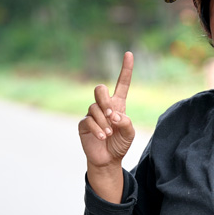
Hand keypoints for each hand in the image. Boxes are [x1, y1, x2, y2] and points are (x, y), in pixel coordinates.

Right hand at [78, 51, 135, 168]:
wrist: (108, 160)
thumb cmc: (120, 144)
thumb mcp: (129, 133)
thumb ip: (126, 122)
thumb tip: (114, 116)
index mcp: (118, 105)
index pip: (122, 83)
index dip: (126, 69)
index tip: (129, 54)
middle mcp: (104, 106)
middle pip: (100, 89)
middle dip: (104, 100)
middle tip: (111, 115)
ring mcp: (92, 114)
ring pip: (94, 107)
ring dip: (103, 121)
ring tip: (109, 133)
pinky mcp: (84, 124)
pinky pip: (88, 120)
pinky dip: (97, 128)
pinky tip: (103, 137)